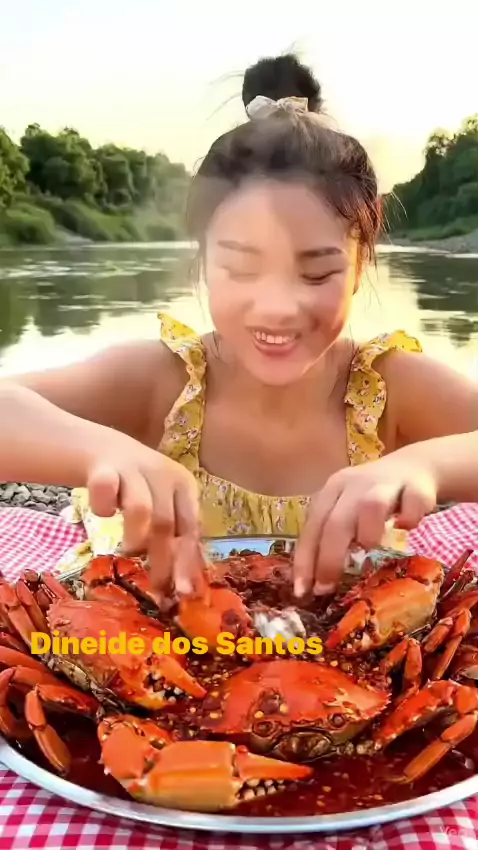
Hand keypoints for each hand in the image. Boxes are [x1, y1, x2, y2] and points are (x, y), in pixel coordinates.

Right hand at [84, 437, 204, 596]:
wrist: (106, 449)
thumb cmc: (142, 487)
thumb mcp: (164, 505)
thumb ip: (174, 537)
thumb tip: (184, 587)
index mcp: (184, 485)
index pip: (191, 527)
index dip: (188, 560)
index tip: (184, 591)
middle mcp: (162, 474)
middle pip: (166, 523)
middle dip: (163, 561)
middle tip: (156, 588)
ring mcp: (132, 470)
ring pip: (140, 508)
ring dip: (136, 537)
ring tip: (130, 551)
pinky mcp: (102, 469)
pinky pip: (104, 490)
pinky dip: (103, 507)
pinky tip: (104, 515)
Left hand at [293, 452, 437, 597]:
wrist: (413, 466)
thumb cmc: (371, 498)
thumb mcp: (346, 510)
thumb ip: (331, 537)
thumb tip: (316, 584)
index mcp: (332, 491)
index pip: (312, 527)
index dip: (305, 560)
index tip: (301, 591)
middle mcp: (354, 485)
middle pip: (337, 521)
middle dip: (329, 559)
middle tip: (328, 588)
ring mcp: (385, 483)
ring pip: (371, 507)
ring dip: (368, 534)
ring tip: (369, 547)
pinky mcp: (416, 485)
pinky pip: (413, 502)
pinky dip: (409, 518)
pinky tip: (406, 528)